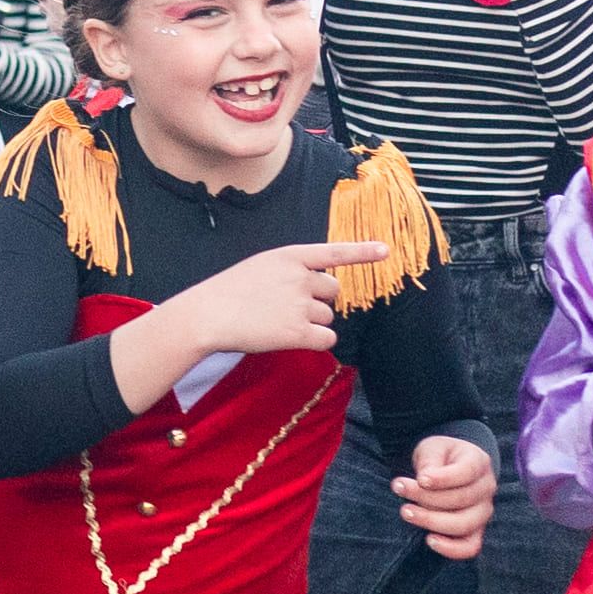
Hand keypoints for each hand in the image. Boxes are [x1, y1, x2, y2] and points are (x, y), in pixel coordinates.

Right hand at [158, 236, 386, 366]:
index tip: (385, 251)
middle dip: (319, 301)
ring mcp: (300, 305)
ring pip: (328, 318)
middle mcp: (300, 278)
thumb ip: (291, 271)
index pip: (334, 252)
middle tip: (289, 307)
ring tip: (279, 322)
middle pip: (334, 292)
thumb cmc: (228, 293)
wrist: (207, 315)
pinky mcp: (298, 332)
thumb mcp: (260, 267)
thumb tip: (319, 288)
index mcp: (290, 257)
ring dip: (312, 324)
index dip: (362, 252)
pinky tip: (292, 339)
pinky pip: (326, 339)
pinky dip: (315, 342)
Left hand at [395, 431, 496, 561]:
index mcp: (479, 462)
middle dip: (426, 497)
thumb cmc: (438, 457)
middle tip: (398, 488)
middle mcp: (486, 488)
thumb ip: (430, 461)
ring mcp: (483, 512)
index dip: (442, 478)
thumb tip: (425, 480)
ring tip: (406, 512)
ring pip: (463, 524)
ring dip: (431, 520)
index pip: (466, 472)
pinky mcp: (475, 531)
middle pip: (461, 499)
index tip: (420, 478)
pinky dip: (451, 549)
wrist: (448, 468)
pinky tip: (429, 540)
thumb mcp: (432, 448)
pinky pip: (470, 547)